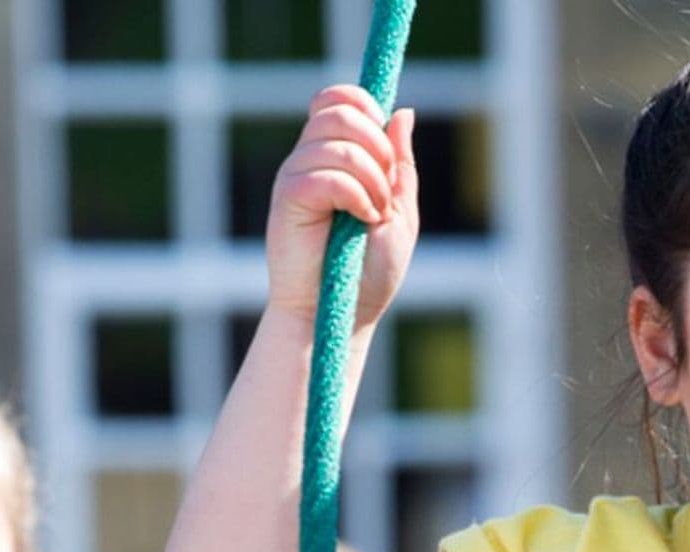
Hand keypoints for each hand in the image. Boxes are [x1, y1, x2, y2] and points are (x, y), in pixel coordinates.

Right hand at [266, 85, 418, 327]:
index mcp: (334, 156)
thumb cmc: (368, 273)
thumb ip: (400, 164)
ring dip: (371, 178)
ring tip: (373, 215)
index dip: (367, 109)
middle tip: (385, 192)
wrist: (340, 315)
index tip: (388, 155)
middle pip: (340, 111)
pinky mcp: (287, 198)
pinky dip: (356, 195)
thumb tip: (402, 113)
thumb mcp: (399, 210)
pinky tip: (361, 220)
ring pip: (337, 140)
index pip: (340, 99)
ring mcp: (296, 176)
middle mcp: (310, 159)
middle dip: (378, 148)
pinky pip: (326, 173)